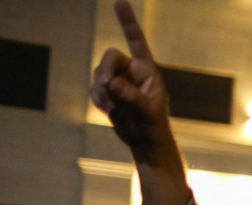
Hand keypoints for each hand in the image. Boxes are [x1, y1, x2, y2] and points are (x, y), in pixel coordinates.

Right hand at [90, 0, 188, 204]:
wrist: (147, 143)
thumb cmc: (155, 126)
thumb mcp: (147, 111)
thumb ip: (131, 96)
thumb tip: (113, 84)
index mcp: (147, 70)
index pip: (137, 41)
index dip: (128, 22)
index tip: (120, 2)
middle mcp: (132, 72)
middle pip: (110, 58)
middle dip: (105, 71)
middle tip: (107, 88)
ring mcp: (120, 82)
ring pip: (99, 73)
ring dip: (100, 90)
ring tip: (111, 108)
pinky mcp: (110, 94)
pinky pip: (95, 88)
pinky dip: (98, 98)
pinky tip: (107, 111)